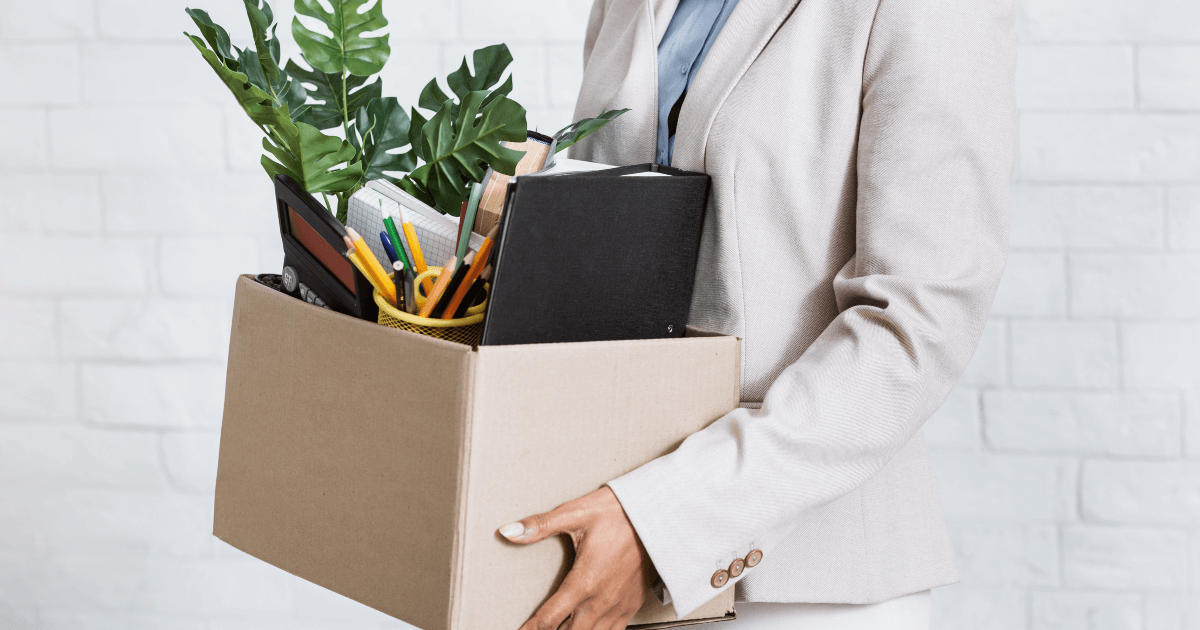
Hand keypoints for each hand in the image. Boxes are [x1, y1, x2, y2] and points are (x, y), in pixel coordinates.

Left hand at [499, 487, 651, 629]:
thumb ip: (540, 525)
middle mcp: (601, 600)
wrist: (661, 514)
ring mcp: (619, 605)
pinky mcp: (632, 603)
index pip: (549, 619)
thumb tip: (509, 531)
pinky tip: (591, 628)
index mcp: (584, 581)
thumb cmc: (620, 512)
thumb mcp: (577, 513)